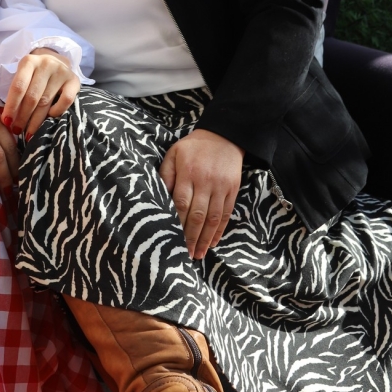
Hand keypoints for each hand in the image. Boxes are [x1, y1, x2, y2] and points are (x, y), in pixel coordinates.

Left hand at [1, 48, 80, 139]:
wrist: (56, 61)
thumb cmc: (35, 74)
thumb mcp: (23, 76)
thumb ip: (16, 92)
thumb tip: (8, 119)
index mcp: (29, 61)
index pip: (18, 87)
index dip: (11, 106)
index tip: (6, 122)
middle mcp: (46, 64)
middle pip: (32, 96)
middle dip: (22, 117)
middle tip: (17, 131)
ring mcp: (61, 71)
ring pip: (46, 101)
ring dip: (36, 121)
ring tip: (29, 133)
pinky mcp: (74, 80)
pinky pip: (66, 100)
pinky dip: (57, 111)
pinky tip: (50, 117)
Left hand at [159, 129, 243, 259]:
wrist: (225, 136)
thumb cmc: (194, 147)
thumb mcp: (174, 154)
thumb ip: (166, 174)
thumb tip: (159, 196)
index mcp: (188, 172)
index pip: (181, 203)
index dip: (176, 223)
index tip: (170, 238)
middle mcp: (205, 181)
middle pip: (198, 214)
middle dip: (190, 237)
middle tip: (184, 254)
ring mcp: (221, 186)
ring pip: (213, 218)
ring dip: (205, 239)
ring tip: (198, 254)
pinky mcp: (233, 189)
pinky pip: (226, 214)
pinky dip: (220, 231)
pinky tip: (213, 242)